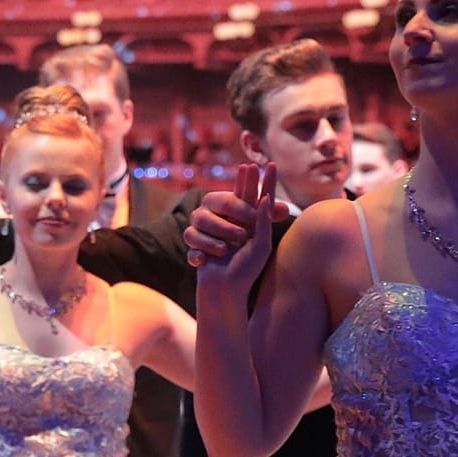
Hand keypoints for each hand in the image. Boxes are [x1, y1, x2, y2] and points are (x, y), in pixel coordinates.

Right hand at [195, 163, 277, 297]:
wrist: (225, 292)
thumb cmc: (246, 269)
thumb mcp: (262, 245)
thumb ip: (263, 221)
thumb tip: (265, 197)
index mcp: (244, 218)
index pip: (249, 193)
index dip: (253, 179)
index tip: (259, 164)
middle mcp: (225, 218)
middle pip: (223, 199)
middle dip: (234, 214)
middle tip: (243, 232)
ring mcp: (207, 230)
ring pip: (203, 219)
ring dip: (216, 236)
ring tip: (226, 250)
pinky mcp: (195, 244)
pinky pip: (192, 241)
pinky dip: (201, 252)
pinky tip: (206, 261)